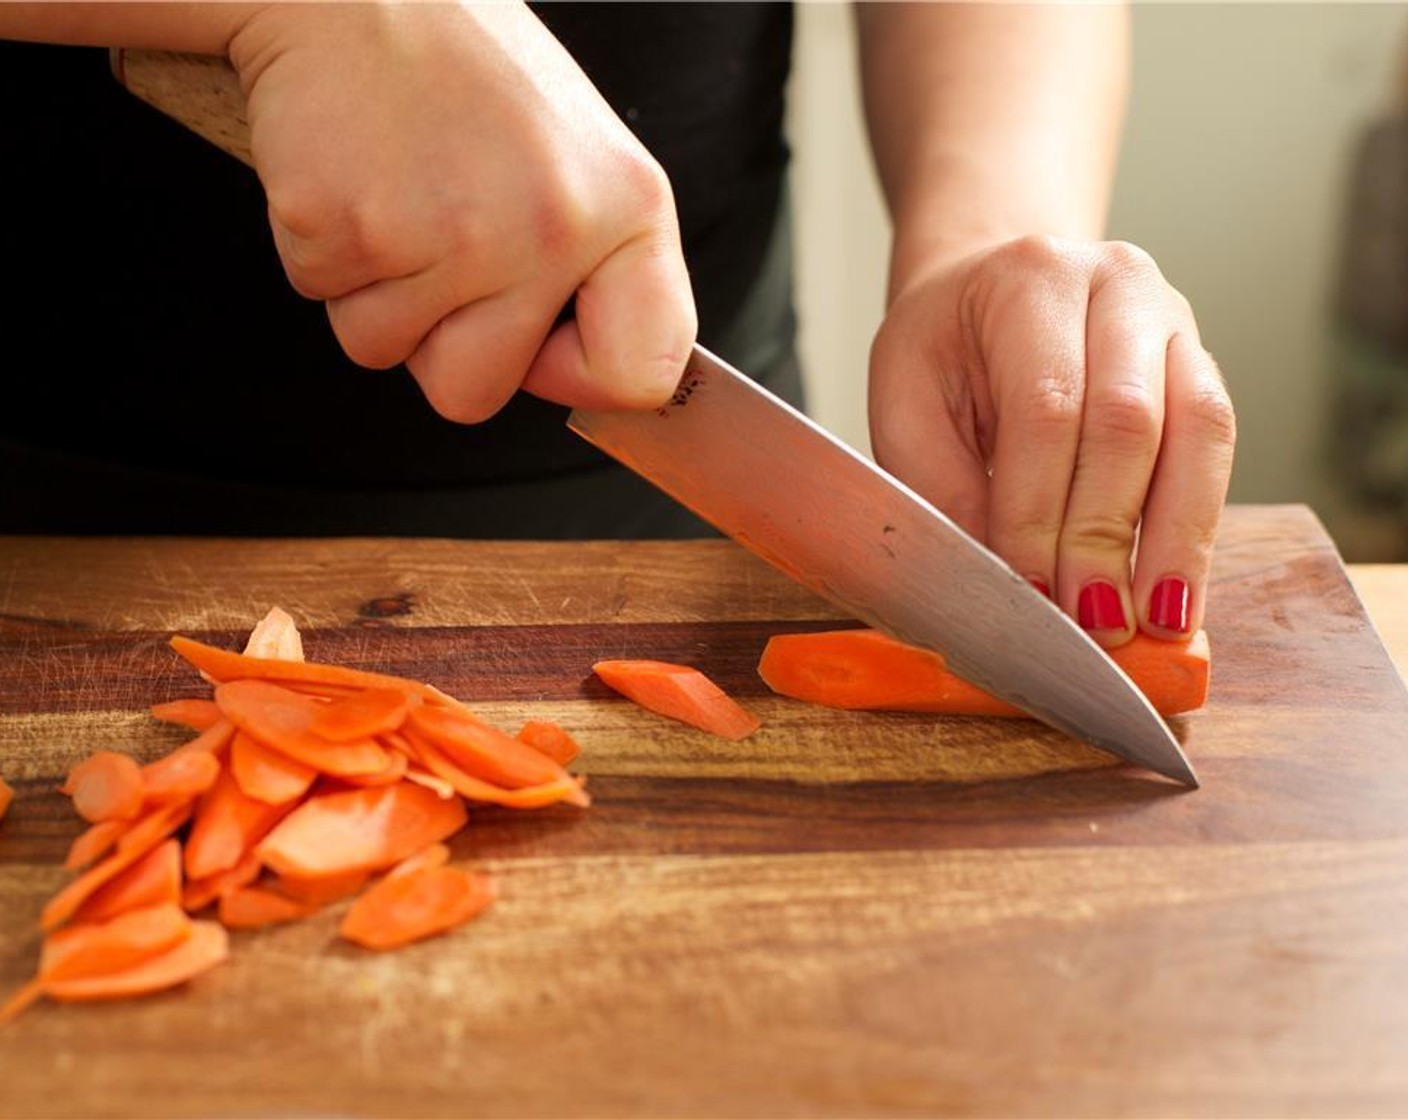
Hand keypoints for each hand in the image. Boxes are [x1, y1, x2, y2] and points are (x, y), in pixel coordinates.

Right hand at [227, 2, 695, 419]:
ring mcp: (450, 234)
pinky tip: (353, 176)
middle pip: (475, 395)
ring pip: (387, 352)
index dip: (584, 376)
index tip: (548, 342)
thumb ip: (596, 269)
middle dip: (441, 342)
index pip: (643, 373)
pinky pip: (325, 301)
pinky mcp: (350, 228)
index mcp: (627, 210)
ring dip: (376, 293)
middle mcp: (551, 229)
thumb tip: (585, 377)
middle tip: (441, 239)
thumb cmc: (470, 74)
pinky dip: (322, 253)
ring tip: (398, 192)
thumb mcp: (582, 161)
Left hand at [868, 235, 1235, 645]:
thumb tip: (995, 581)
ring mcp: (1173, 321)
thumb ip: (939, 482)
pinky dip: (1198, 528)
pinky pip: (1217, 448)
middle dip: (1106, 537)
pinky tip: (1177, 592)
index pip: (1045, 406)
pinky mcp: (1201, 368)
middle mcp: (1117, 285)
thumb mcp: (905, 401)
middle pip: (1130, 421)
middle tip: (1091, 624)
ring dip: (1177, 541)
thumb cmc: (942, 351)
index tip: (1030, 595)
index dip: (1038, 512)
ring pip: (1200, 433)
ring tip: (1156, 622)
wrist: (987, 291)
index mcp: (1029, 280)